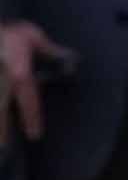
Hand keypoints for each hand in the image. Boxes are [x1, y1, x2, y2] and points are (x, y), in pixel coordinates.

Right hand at [0, 22, 68, 143]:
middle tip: (3, 148)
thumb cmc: (7, 30)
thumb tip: (70, 58)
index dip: (32, 119)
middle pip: (1, 110)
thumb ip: (49, 50)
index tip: (34, 136)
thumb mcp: (31, 35)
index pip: (28, 101)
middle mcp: (1, 81)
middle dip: (1, 130)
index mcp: (18, 74)